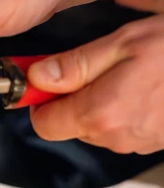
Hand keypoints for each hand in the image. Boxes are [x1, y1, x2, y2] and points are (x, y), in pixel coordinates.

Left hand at [27, 15, 163, 153]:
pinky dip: (123, 111)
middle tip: (95, 67)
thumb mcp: (122, 44)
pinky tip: (142, 88)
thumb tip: (36, 78)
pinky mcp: (152, 143)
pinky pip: (122, 130)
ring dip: (100, 103)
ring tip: (126, 74)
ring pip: (96, 127)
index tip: (45, 82)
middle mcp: (115, 136)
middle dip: (74, 98)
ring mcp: (136, 143)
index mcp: (100, 113)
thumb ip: (74, 66)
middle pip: (69, 125)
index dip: (41, 101)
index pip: (44, 124)